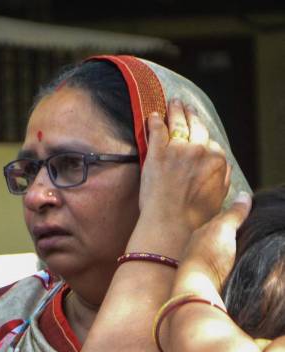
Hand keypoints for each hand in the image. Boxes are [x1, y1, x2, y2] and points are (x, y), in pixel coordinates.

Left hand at [137, 99, 230, 243]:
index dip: (202, 136)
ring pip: (178, 123)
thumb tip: (224, 165)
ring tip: (173, 103)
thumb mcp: (218, 196)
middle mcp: (200, 150)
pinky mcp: (157, 153)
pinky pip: (157, 131)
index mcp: (217, 160)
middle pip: (196, 127)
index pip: (210, 142)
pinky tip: (153, 115)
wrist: (171, 221)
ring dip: (176, 110)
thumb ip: (223, 177)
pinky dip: (155, 121)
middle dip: (191, 115)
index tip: (198, 130)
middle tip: (185, 106)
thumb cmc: (193, 216)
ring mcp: (178, 150)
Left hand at [175, 192, 251, 295]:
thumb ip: (233, 214)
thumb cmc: (208, 255)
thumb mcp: (222, 229)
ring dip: (237, 247)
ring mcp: (208, 262)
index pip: (223, 220)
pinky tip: (243, 261)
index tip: (253, 213)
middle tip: (255, 230)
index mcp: (203, 232)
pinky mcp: (215, 277)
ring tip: (252, 245)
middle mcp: (203, 246)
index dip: (238, 216)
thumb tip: (245, 195)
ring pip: (227, 250)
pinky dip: (236, 261)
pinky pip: (229, 264)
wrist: (201, 287)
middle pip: (225, 236)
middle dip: (237, 232)